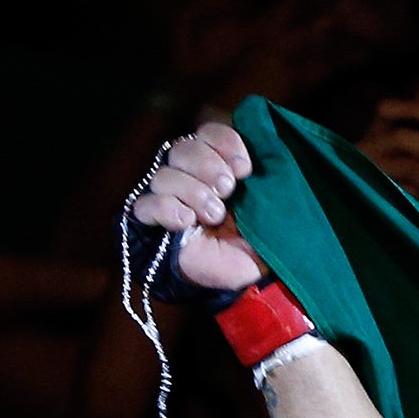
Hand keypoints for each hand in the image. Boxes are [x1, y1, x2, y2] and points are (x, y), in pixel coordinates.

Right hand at [127, 123, 263, 291]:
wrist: (246, 284)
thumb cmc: (261, 246)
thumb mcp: (273, 211)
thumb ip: (269, 179)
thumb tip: (265, 147)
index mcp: (219, 167)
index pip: (208, 133)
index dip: (224, 143)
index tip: (245, 169)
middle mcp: (191, 178)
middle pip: (183, 148)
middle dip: (208, 166)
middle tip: (228, 190)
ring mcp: (170, 199)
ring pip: (164, 175)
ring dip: (193, 191)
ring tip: (215, 215)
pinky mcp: (153, 224)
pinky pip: (145, 204)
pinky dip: (166, 208)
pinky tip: (186, 221)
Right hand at [356, 96, 418, 203]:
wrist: (362, 215)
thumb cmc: (390, 176)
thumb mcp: (400, 147)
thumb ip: (413, 120)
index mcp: (376, 134)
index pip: (387, 110)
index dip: (410, 108)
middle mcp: (368, 150)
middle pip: (402, 137)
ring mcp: (370, 174)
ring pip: (409, 167)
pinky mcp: (377, 198)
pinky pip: (407, 195)